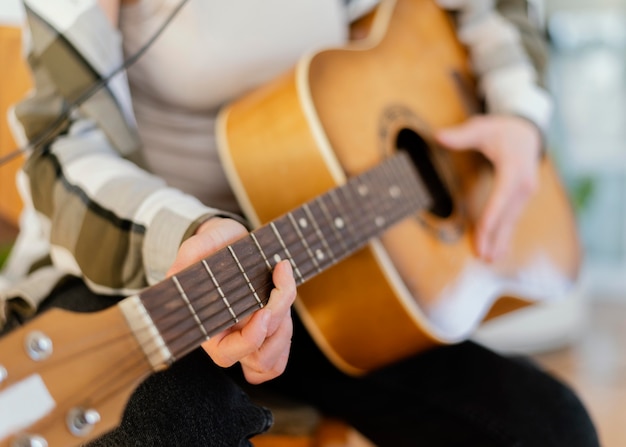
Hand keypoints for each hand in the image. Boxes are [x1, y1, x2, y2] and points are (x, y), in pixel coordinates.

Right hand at [167, 217, 296, 383]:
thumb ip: (190, 254)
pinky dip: (286, 333)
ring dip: (285, 324)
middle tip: (279, 287)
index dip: (251, 339)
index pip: (227, 354)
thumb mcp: (199, 245)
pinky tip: (286, 295)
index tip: (263, 311)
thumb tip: (176, 272)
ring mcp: (248, 339)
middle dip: (277, 324)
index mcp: (207, 328)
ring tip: (282, 283)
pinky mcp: (264, 335)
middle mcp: (228, 339)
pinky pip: (279, 355)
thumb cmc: (211, 248)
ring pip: (273, 358)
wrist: (226, 244)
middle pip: (260, 358)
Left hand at [435, 115, 541, 261]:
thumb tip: (438, 136)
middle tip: (482, 255)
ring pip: (512, 219)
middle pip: (507, 213)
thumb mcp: (481, 127)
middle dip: (494, 235)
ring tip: (490, 259)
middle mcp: (524, 183)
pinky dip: (506, 234)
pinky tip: (500, 250)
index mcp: (514, 168)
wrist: (527, 131)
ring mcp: (526, 192)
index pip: (501, 196)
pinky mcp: (523, 198)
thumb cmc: (500, 130)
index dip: (492, 214)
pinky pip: (513, 218)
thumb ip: (461, 135)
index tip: (483, 230)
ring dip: (501, 240)